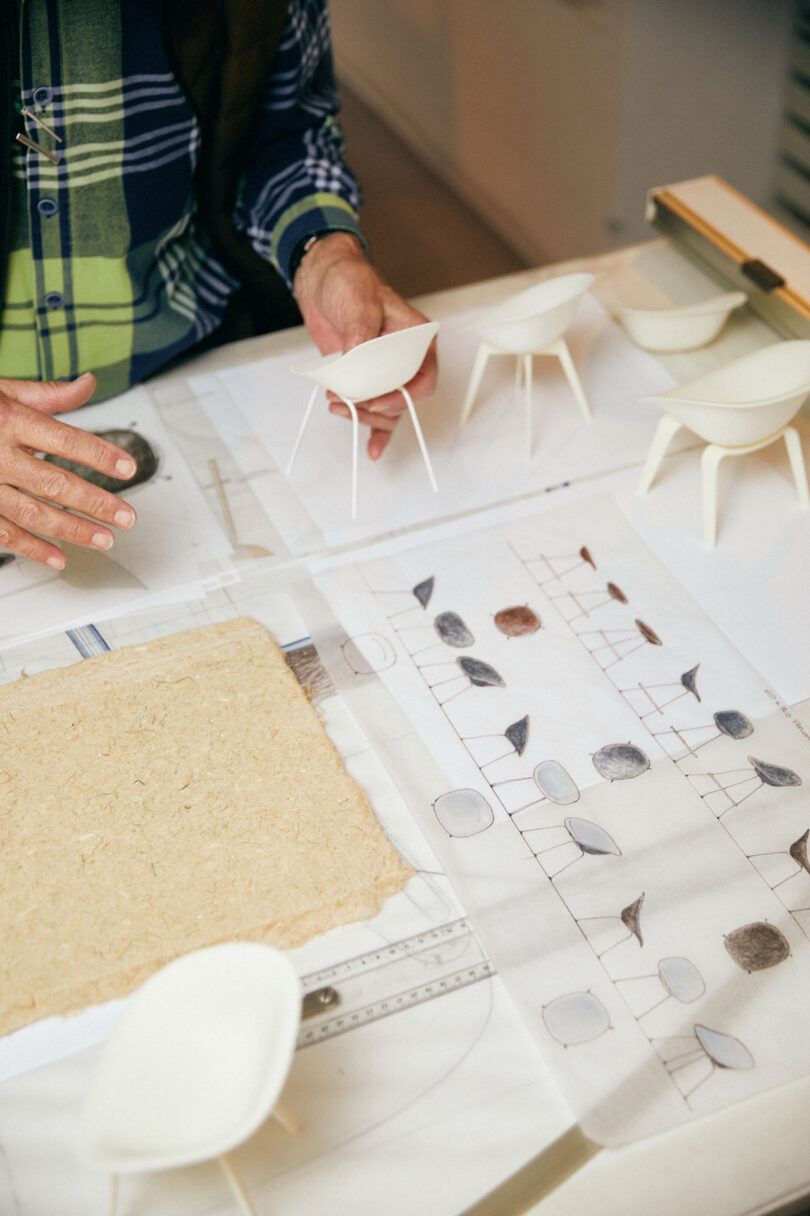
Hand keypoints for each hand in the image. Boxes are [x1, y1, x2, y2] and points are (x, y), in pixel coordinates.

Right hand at [0, 373, 137, 567]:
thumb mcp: (3, 390)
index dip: (100, 455)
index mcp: (8, 420)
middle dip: (96, 503)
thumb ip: (48, 395)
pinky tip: (58, 558)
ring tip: (104, 539)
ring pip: (33, 513)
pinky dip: (33, 549)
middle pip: (55, 483)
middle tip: (126, 517)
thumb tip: (89, 384)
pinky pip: (4, 533)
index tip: (128, 468)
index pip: (65, 440)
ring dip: (72, 530)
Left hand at [293, 232, 437, 458]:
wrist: (325, 281)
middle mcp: (406, 358)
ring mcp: (386, 370)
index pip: (424, 377)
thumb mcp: (359, 301)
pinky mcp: (367, 378)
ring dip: (365, 417)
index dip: (403, 395)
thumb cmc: (349, 281)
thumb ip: (362, 332)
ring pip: (389, 409)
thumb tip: (358, 357)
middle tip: (348, 405)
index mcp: (417, 337)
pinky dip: (374, 430)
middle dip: (377, 409)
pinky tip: (373, 449)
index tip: (375, 400)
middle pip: (404, 399)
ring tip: (337, 408)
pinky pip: (377, 409)